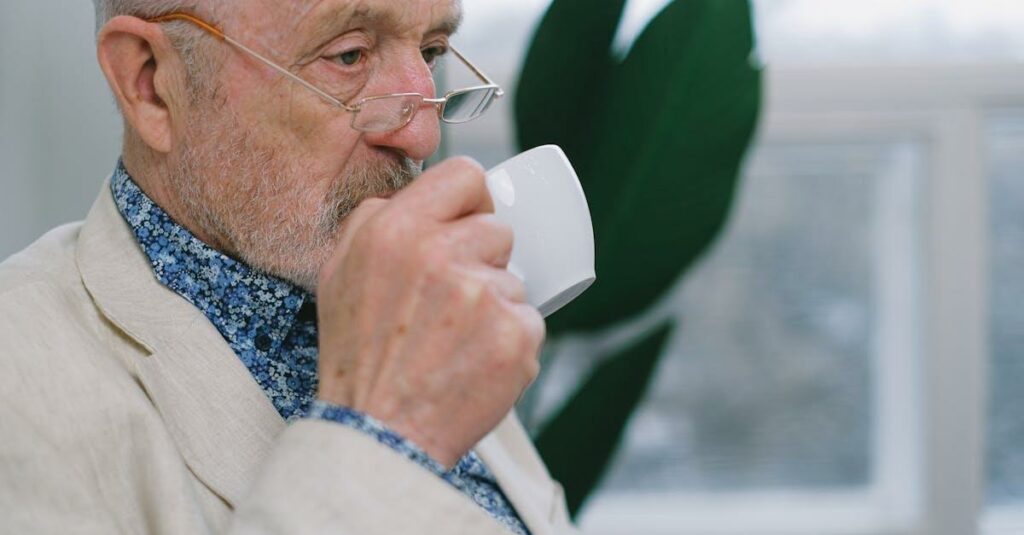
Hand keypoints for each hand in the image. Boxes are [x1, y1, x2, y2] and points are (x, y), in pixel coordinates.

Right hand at [315, 157, 544, 467]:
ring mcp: (484, 296)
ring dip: (495, 306)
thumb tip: (421, 198)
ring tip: (456, 341)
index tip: (469, 223)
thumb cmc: (359, 357)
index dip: (472, 201)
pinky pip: (530, 321)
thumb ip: (377, 219)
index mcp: (397, 230)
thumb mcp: (339, 271)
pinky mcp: (515, 336)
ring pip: (514, 281)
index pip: (466, 174)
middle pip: (498, 230)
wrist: (378, 433)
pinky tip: (474, 363)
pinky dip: (509, 343)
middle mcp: (441, 255)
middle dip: (481, 260)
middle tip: (451, 302)